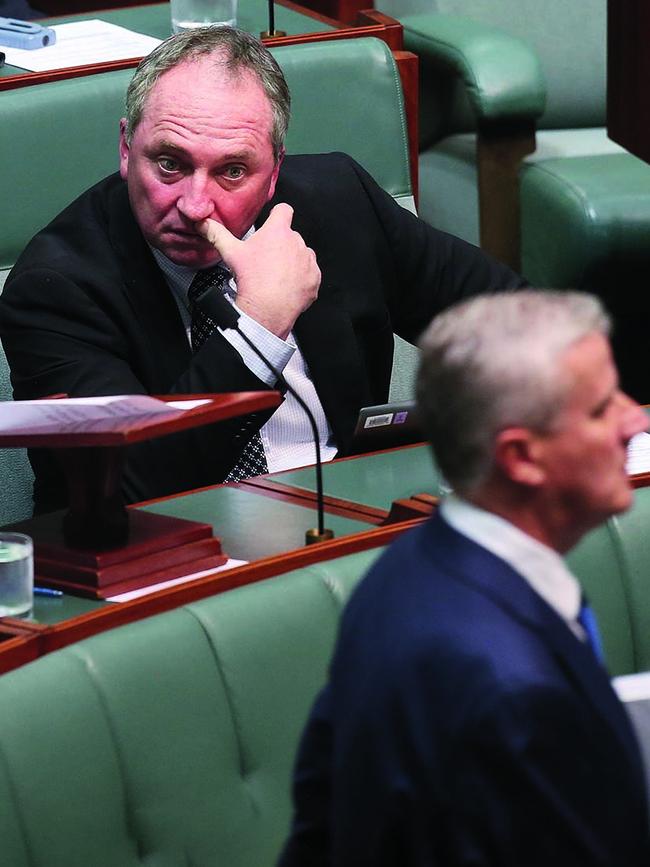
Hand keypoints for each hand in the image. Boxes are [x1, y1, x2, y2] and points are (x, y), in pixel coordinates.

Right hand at [195, 204, 320, 338]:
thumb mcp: (231, 252)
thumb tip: (203, 222)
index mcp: (278, 230)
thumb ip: (217, 233)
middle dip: (281, 245)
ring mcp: (308, 261)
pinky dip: (301, 279)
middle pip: (290, 236)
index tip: (272, 223)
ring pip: (301, 255)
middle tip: (266, 259)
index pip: (284, 210)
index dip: (277, 215)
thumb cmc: (251, 279)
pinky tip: (286, 286)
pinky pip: (309, 274)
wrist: (267, 308)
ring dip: (293, 261)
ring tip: (276, 275)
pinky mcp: (314, 279)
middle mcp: (297, 242)